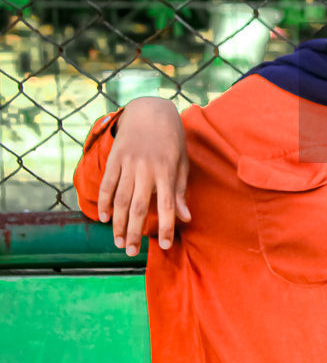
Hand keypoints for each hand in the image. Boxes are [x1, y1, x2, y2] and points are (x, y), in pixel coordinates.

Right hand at [97, 97, 189, 256]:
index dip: (166, 227)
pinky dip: (104, 202)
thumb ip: (180, 191)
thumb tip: (185, 218)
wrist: (150, 110)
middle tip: (131, 252)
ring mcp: (129, 163)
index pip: (167, 206)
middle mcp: (147, 169)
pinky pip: (108, 184)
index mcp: (167, 171)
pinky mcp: (115, 158)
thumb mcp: (181, 163)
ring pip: (121, 200)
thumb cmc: (171, 139)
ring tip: (119, 242)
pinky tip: (105, 218)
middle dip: (135, 232)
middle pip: (139, 207)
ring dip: (119, 224)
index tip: (165, 246)